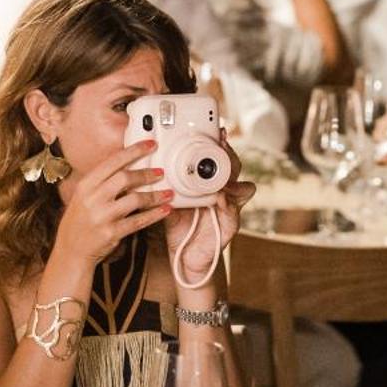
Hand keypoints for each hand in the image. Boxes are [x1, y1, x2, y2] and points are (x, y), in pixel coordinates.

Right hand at [54, 138, 172, 269]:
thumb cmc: (80, 220)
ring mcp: (102, 216)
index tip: (150, 145)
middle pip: (124, 178)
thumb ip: (103, 181)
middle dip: (146, 174)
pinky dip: (154, 215)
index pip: (112, 162)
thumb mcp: (84, 196)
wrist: (71, 250)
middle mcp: (92, 198)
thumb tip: (130, 164)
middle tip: (161, 172)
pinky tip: (164, 210)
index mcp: (86, 185)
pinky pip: (138, 221)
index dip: (134, 151)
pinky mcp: (111, 233)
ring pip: (135, 200)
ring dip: (155, 195)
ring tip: (168, 193)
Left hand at [164, 135, 253, 282]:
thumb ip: (162, 183)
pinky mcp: (231, 224)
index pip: (219, 158)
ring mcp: (230, 207)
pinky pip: (234, 209)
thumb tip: (145, 163)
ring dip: (232, 175)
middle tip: (221, 141)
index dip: (220, 143)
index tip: (217, 129)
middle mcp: (224, 191)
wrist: (184, 257)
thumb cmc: (177, 224)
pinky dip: (228, 202)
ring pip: (241, 185)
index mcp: (209, 182)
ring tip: (222, 166)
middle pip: (234, 166)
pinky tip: (221, 195)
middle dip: (229, 152)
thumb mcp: (167, 200)